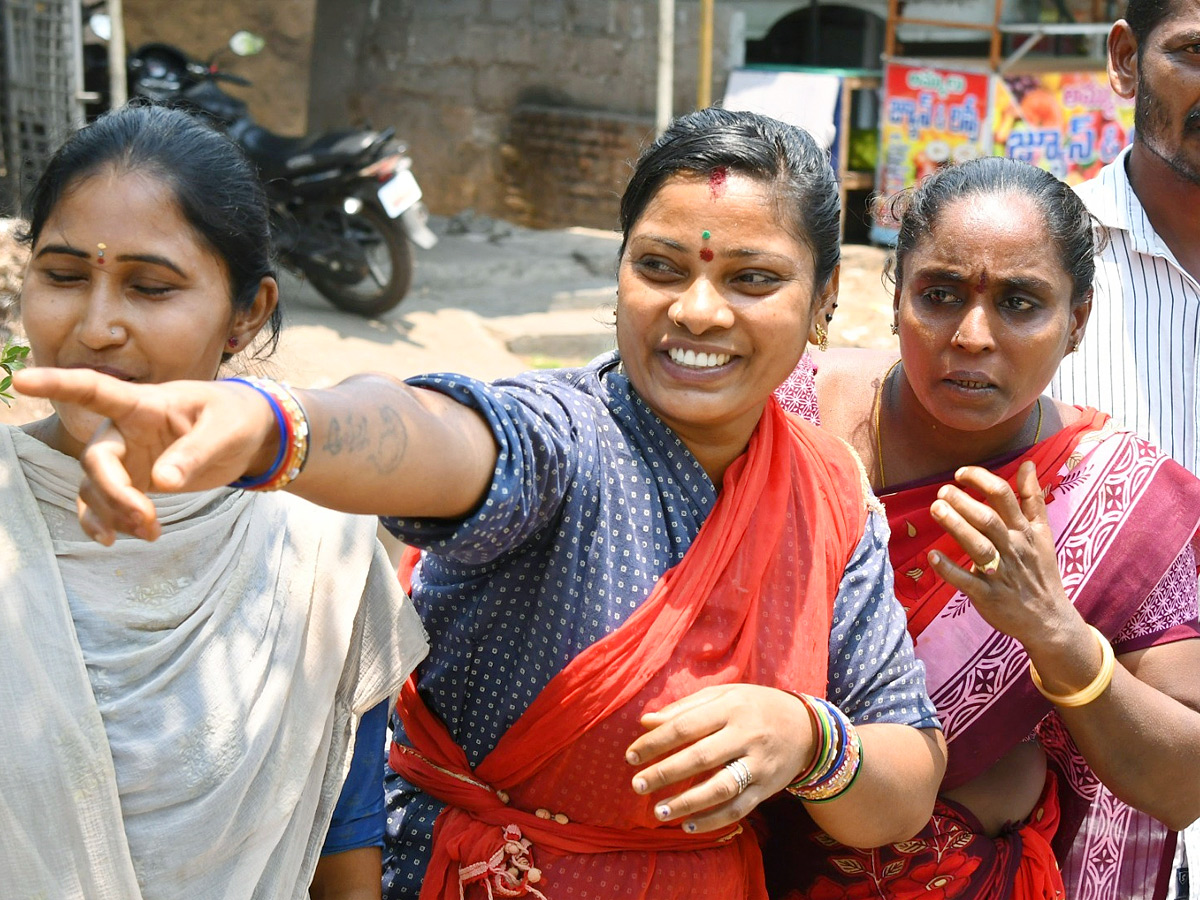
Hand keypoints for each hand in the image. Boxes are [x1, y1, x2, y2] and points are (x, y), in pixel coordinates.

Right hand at [14, 367, 276, 543]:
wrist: (248, 436)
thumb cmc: (236, 418)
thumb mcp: (226, 430)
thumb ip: (195, 452)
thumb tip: (163, 482)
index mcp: (145, 403)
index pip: (95, 390)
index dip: (57, 384)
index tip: (20, 381)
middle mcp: (125, 428)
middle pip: (96, 459)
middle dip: (113, 492)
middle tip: (145, 519)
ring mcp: (126, 456)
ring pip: (96, 487)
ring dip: (115, 514)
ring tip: (151, 534)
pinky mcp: (134, 479)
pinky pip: (104, 502)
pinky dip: (106, 522)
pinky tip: (117, 539)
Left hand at [624, 684, 811, 833]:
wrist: (807, 727)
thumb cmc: (754, 707)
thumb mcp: (723, 696)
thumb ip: (684, 709)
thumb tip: (646, 722)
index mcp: (730, 707)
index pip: (685, 725)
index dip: (655, 742)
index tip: (631, 755)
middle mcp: (746, 735)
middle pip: (700, 757)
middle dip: (665, 773)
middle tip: (638, 784)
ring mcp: (759, 764)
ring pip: (720, 787)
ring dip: (687, 802)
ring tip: (659, 811)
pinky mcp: (767, 788)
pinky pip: (738, 808)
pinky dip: (713, 820)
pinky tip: (688, 826)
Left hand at [927, 461, 1075, 645]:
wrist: (1049, 619)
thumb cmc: (1040, 570)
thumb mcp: (1042, 533)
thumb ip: (1032, 498)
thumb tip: (1027, 463)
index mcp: (1024, 531)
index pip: (1004, 496)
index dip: (981, 480)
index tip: (960, 473)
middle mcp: (1013, 549)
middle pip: (988, 519)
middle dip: (964, 502)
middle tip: (942, 491)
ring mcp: (1001, 573)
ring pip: (978, 546)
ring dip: (956, 526)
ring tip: (935, 509)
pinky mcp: (988, 596)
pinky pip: (967, 581)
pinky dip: (950, 569)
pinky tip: (933, 556)